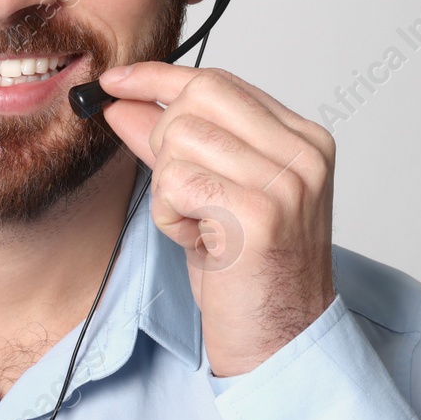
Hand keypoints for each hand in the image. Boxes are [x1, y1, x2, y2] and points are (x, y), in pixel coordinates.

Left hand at [97, 62, 335, 376]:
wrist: (282, 341)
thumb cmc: (250, 275)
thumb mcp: (210, 196)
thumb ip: (173, 143)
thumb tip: (123, 102)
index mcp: (303, 140)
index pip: (221, 81)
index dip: (160, 77)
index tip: (116, 80)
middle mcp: (303, 153)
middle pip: (199, 97)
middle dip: (164, 137)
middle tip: (177, 189)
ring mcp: (286, 181)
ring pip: (181, 139)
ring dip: (167, 187)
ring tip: (196, 225)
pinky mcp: (259, 214)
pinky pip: (176, 181)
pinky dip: (169, 214)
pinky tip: (197, 241)